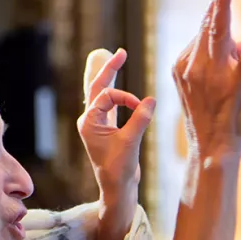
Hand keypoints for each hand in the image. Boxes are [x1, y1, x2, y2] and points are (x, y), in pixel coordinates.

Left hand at [76, 48, 155, 199]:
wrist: (118, 187)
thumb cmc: (119, 168)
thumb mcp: (131, 142)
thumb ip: (140, 119)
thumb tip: (151, 99)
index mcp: (89, 122)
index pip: (107, 96)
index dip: (126, 97)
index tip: (141, 106)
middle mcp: (90, 120)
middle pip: (98, 87)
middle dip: (109, 69)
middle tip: (120, 52)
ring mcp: (98, 124)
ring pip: (103, 94)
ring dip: (110, 77)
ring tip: (116, 58)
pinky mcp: (107, 128)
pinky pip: (110, 104)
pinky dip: (116, 92)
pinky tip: (116, 79)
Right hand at [172, 0, 240, 159]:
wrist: (211, 149)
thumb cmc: (210, 118)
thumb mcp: (206, 84)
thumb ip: (219, 59)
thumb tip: (238, 40)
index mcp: (185, 65)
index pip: (202, 31)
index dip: (212, 8)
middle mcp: (195, 67)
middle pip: (208, 26)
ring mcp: (213, 77)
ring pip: (221, 37)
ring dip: (224, 9)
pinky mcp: (234, 88)